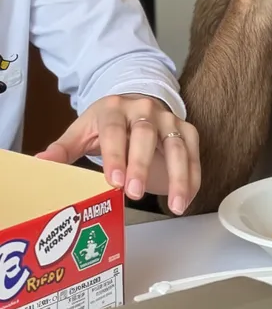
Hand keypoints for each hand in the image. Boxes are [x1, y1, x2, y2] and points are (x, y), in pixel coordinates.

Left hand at [35, 94, 199, 215]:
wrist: (138, 104)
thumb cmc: (108, 123)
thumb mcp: (83, 131)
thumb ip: (64, 148)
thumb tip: (40, 162)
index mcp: (115, 109)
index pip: (115, 130)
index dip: (115, 155)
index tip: (113, 182)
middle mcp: (146, 110)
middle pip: (146, 135)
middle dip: (142, 165)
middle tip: (135, 193)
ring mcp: (169, 120)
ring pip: (177, 146)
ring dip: (178, 176)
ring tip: (176, 205)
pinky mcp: (187, 131)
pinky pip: (194, 154)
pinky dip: (193, 177)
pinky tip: (187, 199)